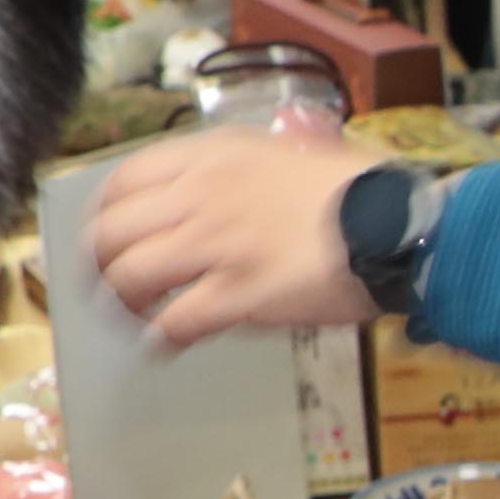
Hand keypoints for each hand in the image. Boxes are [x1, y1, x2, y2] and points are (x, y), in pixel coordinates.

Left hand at [85, 119, 394, 343]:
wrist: (397, 223)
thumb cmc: (361, 190)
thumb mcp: (293, 152)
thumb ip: (250, 168)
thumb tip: (232, 188)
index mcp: (215, 157)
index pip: (125, 180)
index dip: (107, 215)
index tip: (111, 236)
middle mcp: (203, 196)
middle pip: (113, 232)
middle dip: (102, 265)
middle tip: (112, 286)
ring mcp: (217, 246)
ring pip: (131, 277)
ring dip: (125, 304)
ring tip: (137, 318)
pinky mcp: (238, 296)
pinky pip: (174, 322)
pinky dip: (162, 339)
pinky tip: (166, 346)